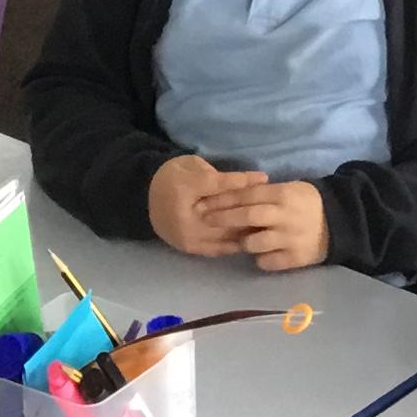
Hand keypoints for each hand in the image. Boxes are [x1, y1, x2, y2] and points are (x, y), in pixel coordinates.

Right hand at [149, 154, 265, 257]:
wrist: (144, 198)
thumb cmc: (173, 177)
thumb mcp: (193, 167)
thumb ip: (219, 176)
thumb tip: (253, 181)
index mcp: (184, 190)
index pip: (220, 185)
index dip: (243, 181)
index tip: (265, 177)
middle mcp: (187, 218)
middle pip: (226, 216)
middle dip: (250, 212)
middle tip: (272, 207)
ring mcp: (188, 237)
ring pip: (225, 236)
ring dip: (246, 231)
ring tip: (267, 224)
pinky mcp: (190, 248)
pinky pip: (218, 249)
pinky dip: (235, 245)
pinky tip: (251, 240)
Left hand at [201, 178, 328, 272]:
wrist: (338, 222)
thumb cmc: (306, 202)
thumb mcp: (288, 189)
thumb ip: (263, 194)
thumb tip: (231, 196)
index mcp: (283, 195)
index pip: (248, 195)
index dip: (224, 199)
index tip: (204, 203)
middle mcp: (285, 216)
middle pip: (248, 216)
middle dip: (224, 218)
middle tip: (205, 220)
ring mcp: (290, 239)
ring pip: (255, 243)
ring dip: (242, 242)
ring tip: (237, 241)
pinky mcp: (296, 258)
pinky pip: (268, 262)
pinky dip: (260, 259)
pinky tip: (259, 255)